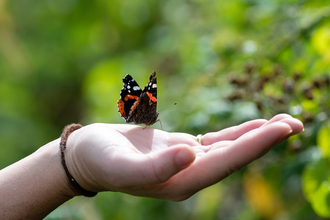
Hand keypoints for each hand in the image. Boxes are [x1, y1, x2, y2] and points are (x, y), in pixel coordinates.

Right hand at [65, 114, 302, 200]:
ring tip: (284, 122)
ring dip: (256, 136)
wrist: (89, 156)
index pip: (226, 163)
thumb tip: (191, 154)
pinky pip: (217, 141)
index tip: (281, 129)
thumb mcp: (122, 165)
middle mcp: (190, 174)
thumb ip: (156, 166)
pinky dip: (237, 133)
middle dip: (265, 140)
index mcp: (180, 181)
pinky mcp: (183, 149)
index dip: (254, 146)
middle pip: (235, 157)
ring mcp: (188, 161)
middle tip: (295, 122)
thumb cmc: (100, 161)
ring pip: (230, 148)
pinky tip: (254, 126)